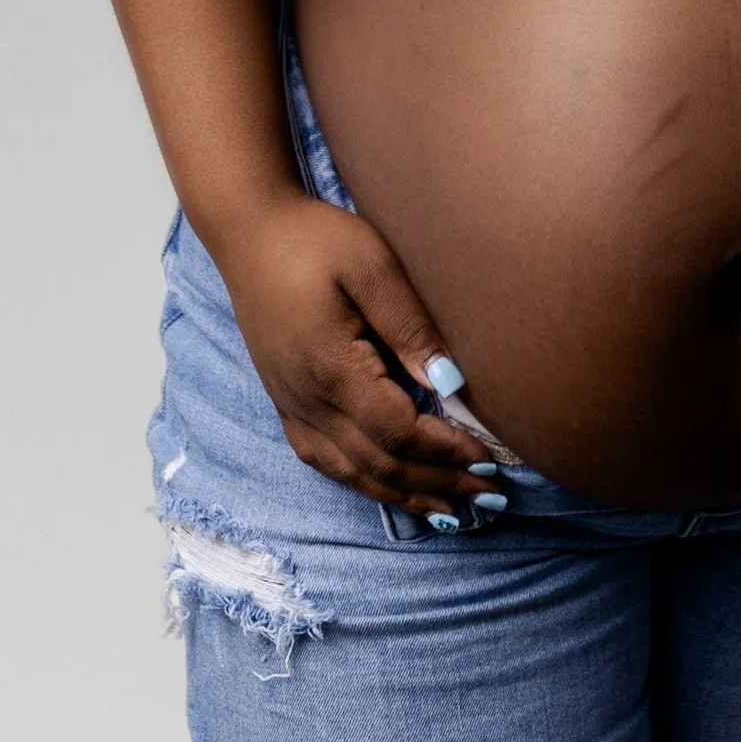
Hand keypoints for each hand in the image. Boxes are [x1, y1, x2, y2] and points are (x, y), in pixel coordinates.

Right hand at [212, 195, 503, 523]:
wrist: (249, 232)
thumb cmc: (314, 239)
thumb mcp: (371, 264)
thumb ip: (410, 325)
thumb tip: (451, 383)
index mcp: (331, 370)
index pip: (398, 433)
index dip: (447, 453)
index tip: (491, 458)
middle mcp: (308, 402)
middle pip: (380, 465)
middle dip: (439, 485)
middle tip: (490, 497)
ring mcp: (292, 407)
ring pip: (352, 475)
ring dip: (406, 495)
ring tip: (453, 509)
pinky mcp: (287, 403)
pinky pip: (327, 462)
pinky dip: (366, 483)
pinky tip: (392, 488)